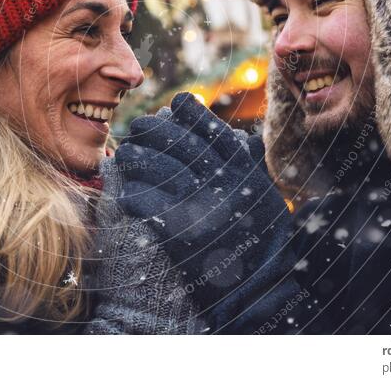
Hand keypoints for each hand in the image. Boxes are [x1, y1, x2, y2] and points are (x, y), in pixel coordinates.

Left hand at [114, 93, 301, 330]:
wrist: (257, 288)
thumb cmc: (260, 238)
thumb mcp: (265, 195)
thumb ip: (252, 165)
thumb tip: (242, 135)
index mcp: (244, 172)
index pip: (214, 131)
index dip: (193, 114)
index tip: (176, 102)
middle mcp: (223, 184)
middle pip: (181, 144)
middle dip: (154, 129)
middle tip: (137, 126)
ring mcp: (200, 206)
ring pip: (158, 168)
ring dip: (136, 158)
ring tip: (125, 154)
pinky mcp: (178, 233)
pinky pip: (144, 203)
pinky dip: (131, 195)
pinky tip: (125, 193)